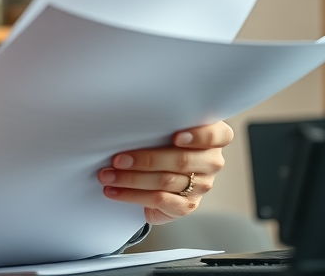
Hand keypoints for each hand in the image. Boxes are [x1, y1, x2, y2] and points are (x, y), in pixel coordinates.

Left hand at [98, 121, 233, 223]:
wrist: (159, 177)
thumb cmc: (160, 143)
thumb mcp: (163, 129)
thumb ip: (160, 123)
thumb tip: (126, 119)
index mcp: (212, 138)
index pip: (216, 135)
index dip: (199, 136)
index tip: (176, 136)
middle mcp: (211, 162)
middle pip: (182, 160)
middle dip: (145, 160)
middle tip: (118, 160)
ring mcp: (201, 185)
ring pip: (165, 181)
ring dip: (131, 179)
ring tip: (108, 175)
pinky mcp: (187, 205)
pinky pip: (159, 200)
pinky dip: (132, 195)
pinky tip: (114, 191)